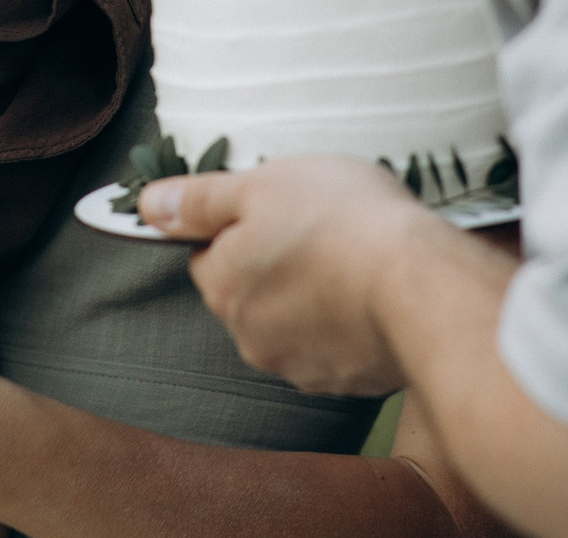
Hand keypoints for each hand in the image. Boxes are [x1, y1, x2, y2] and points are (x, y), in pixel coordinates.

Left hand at [139, 156, 436, 397]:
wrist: (423, 287)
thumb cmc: (342, 221)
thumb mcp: (259, 185)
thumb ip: (197, 199)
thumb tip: (145, 206)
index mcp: (223, 285)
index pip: (210, 254)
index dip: (243, 225)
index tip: (281, 209)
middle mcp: (250, 336)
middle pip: (251, 290)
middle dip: (278, 263)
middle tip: (323, 229)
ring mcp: (300, 365)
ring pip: (293, 320)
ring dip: (314, 295)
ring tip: (356, 260)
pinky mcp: (345, 381)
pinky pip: (336, 347)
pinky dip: (348, 324)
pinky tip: (376, 295)